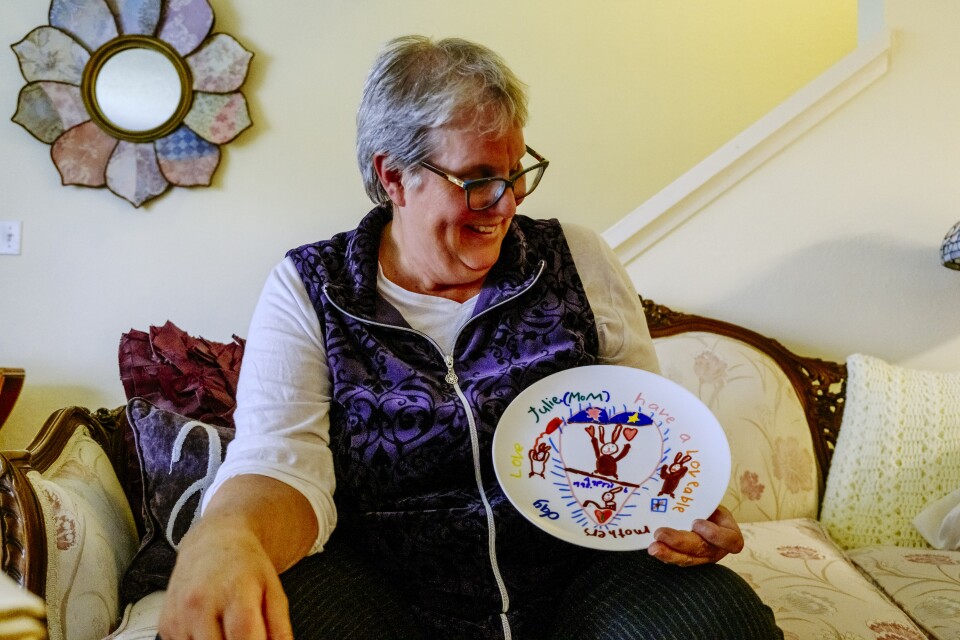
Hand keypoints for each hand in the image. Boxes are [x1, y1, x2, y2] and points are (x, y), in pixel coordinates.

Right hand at [157, 519, 292, 639]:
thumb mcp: (274, 591)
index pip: (244, 639)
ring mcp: (179, 617)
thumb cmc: (246, 566)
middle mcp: (201, 605)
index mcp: (233, 594)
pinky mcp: (166, 626)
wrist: (213, 542)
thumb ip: (280, 628)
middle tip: (245, 634)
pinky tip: (209, 627)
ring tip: (227, 628)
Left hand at [647, 505, 743, 566]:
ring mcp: (703, 557)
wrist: (702, 512)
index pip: (730, 540)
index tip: (696, 522)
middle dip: (680, 542)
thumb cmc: (707, 503)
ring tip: (653, 547)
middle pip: (702, 549)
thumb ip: (703, 496)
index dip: (714, 535)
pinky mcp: (688, 558)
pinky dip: (664, 555)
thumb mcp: (711, 498)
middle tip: (660, 533)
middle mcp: (717, 548)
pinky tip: (654, 548)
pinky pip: (676, 560)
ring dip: (668, 553)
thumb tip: (686, 477)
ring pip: (687, 559)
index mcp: (730, 533)